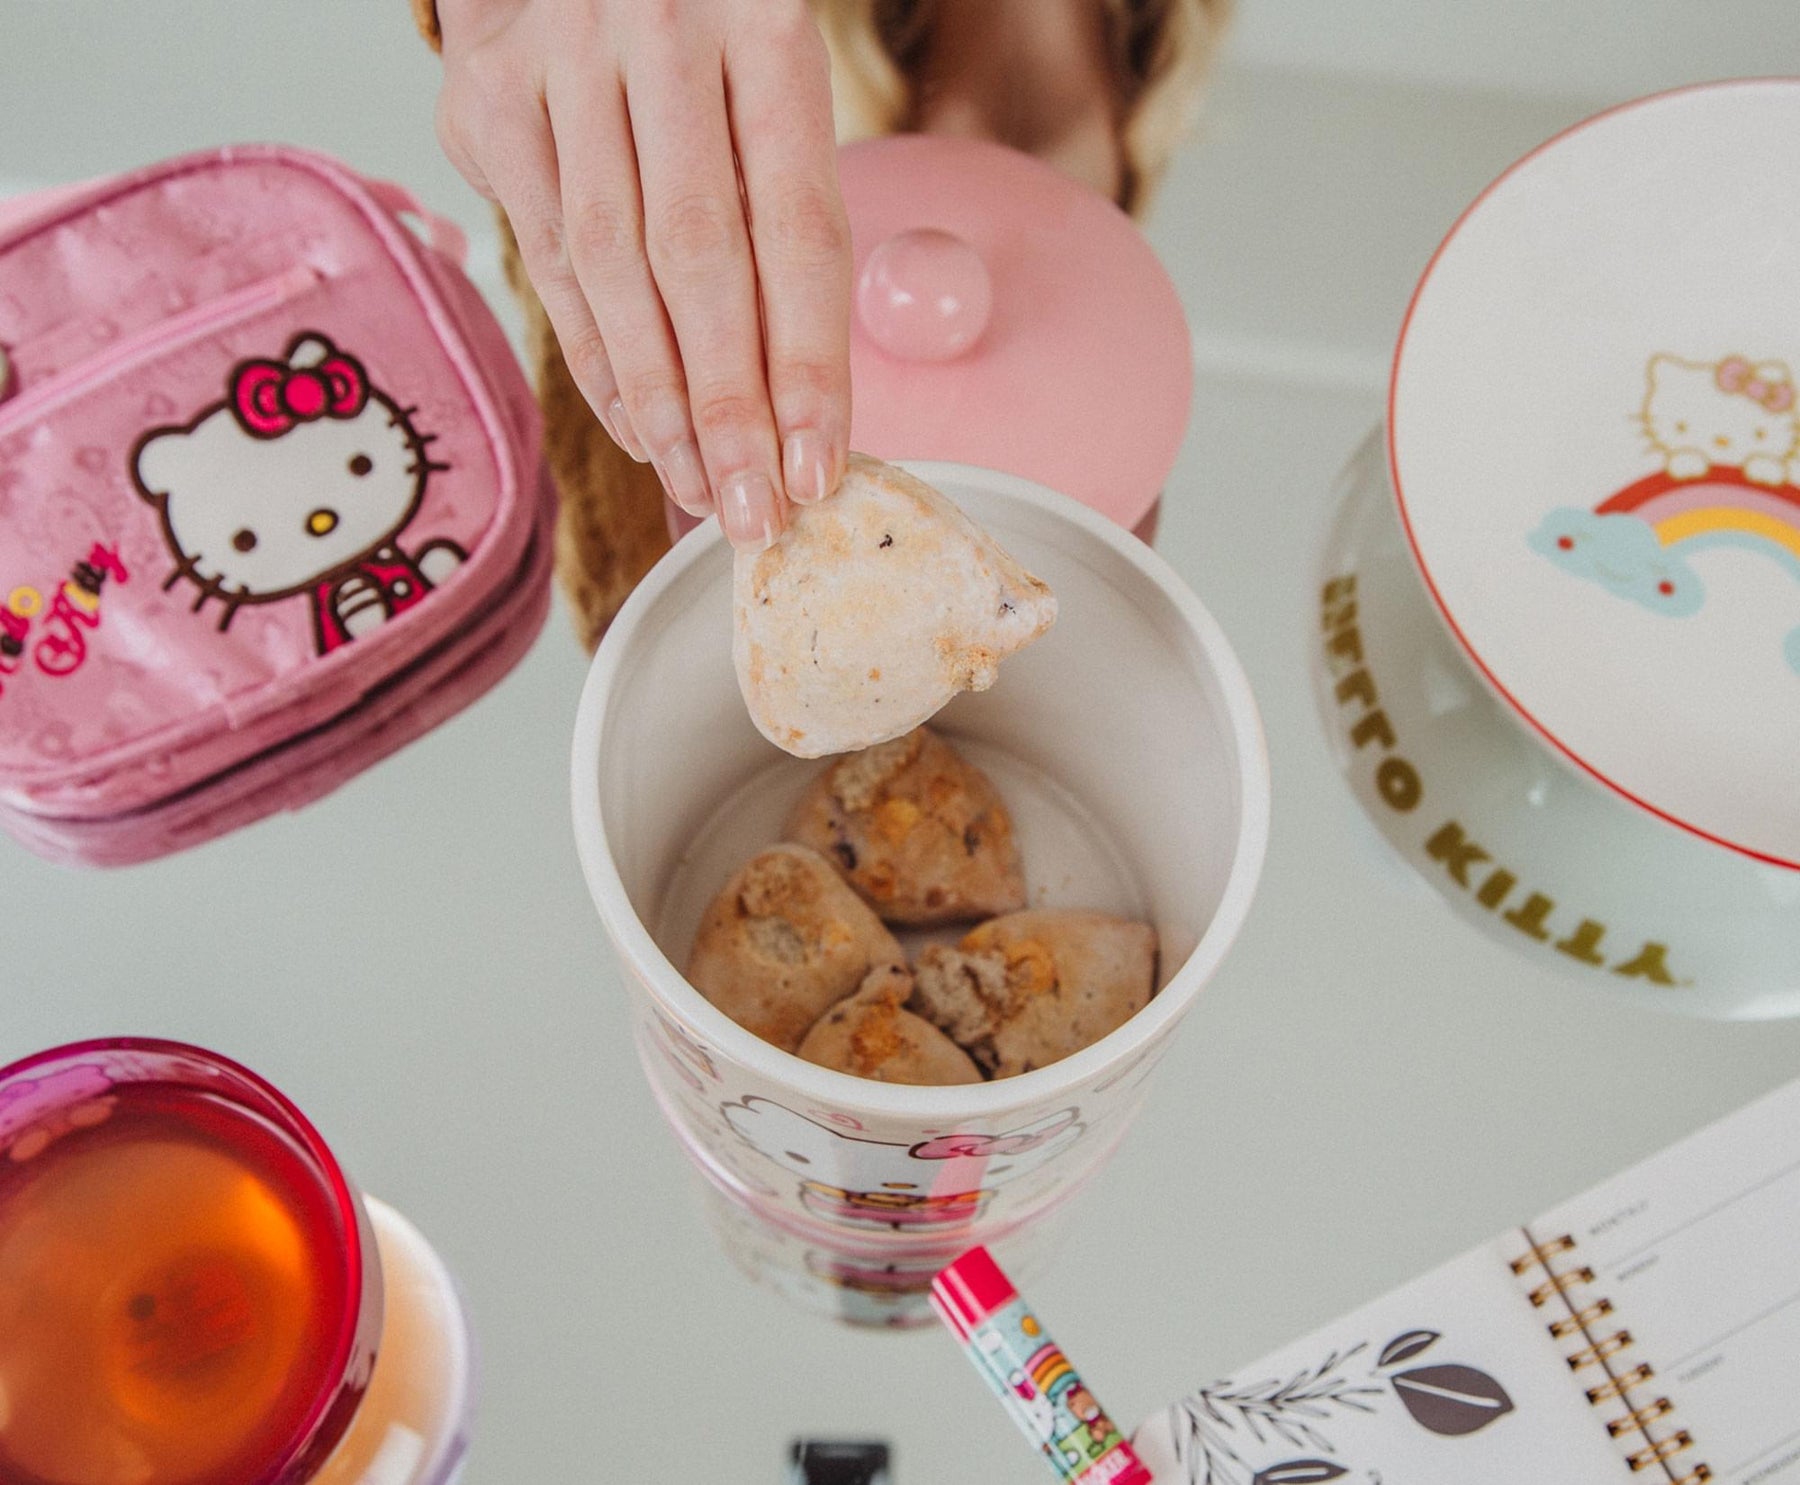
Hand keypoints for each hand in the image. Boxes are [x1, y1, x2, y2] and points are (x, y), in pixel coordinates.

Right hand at [434, 0, 851, 548]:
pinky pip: (546, 257)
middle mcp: (659, 29)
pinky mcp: (487, 96)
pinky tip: (635, 426)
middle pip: (699, 259)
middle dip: (729, 408)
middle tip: (751, 513)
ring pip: (612, 270)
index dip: (807, 363)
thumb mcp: (774, 74)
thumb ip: (788, 203)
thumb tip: (807, 400)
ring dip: (657, 399)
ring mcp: (561, 59)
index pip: (797, 228)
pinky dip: (595, 355)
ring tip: (697, 487)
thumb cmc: (706, 28)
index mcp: (766, 22)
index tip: (816, 467)